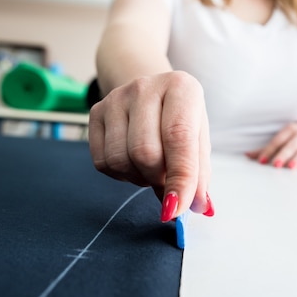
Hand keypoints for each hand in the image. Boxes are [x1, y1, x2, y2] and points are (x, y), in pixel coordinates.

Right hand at [88, 71, 212, 221]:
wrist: (151, 93)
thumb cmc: (179, 120)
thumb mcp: (199, 140)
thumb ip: (200, 174)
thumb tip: (200, 207)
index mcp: (181, 88)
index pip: (178, 138)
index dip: (179, 178)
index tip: (176, 209)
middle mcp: (145, 87)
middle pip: (145, 153)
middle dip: (158, 180)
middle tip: (167, 181)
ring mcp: (116, 98)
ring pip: (120, 160)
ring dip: (139, 178)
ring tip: (151, 167)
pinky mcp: (95, 112)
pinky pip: (103, 163)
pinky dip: (121, 175)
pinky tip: (133, 163)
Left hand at [245, 122, 296, 168]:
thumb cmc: (293, 137)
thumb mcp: (281, 138)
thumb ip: (265, 149)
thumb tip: (247, 155)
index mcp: (289, 130)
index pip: (277, 141)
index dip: (269, 151)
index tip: (262, 161)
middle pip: (291, 146)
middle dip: (283, 155)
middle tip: (276, 165)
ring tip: (291, 168)